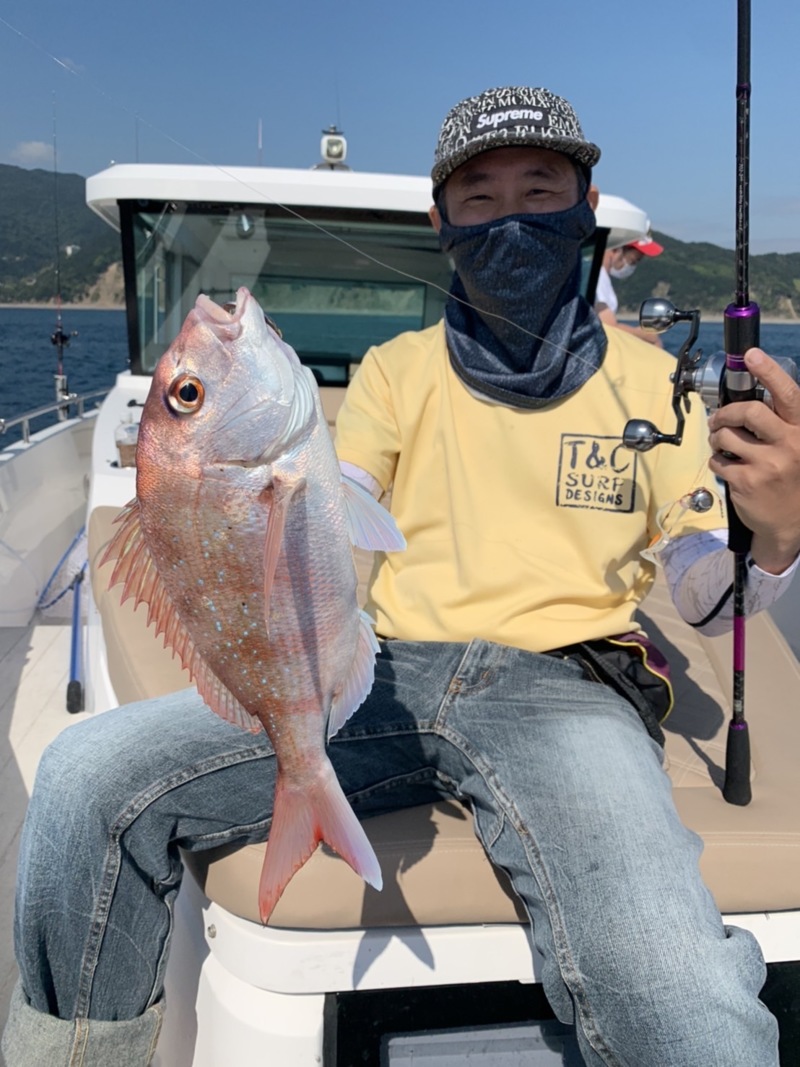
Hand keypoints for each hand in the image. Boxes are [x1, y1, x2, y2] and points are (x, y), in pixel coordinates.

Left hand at [708, 348, 799, 573]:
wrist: (790, 525)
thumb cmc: (792, 479)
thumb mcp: (797, 447)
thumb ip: (781, 425)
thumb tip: (750, 398)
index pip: (788, 395)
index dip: (769, 371)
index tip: (752, 355)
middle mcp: (789, 445)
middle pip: (748, 412)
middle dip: (726, 412)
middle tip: (718, 419)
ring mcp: (766, 465)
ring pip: (726, 436)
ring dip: (717, 437)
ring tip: (723, 444)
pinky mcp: (745, 482)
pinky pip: (717, 461)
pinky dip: (717, 461)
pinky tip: (728, 467)